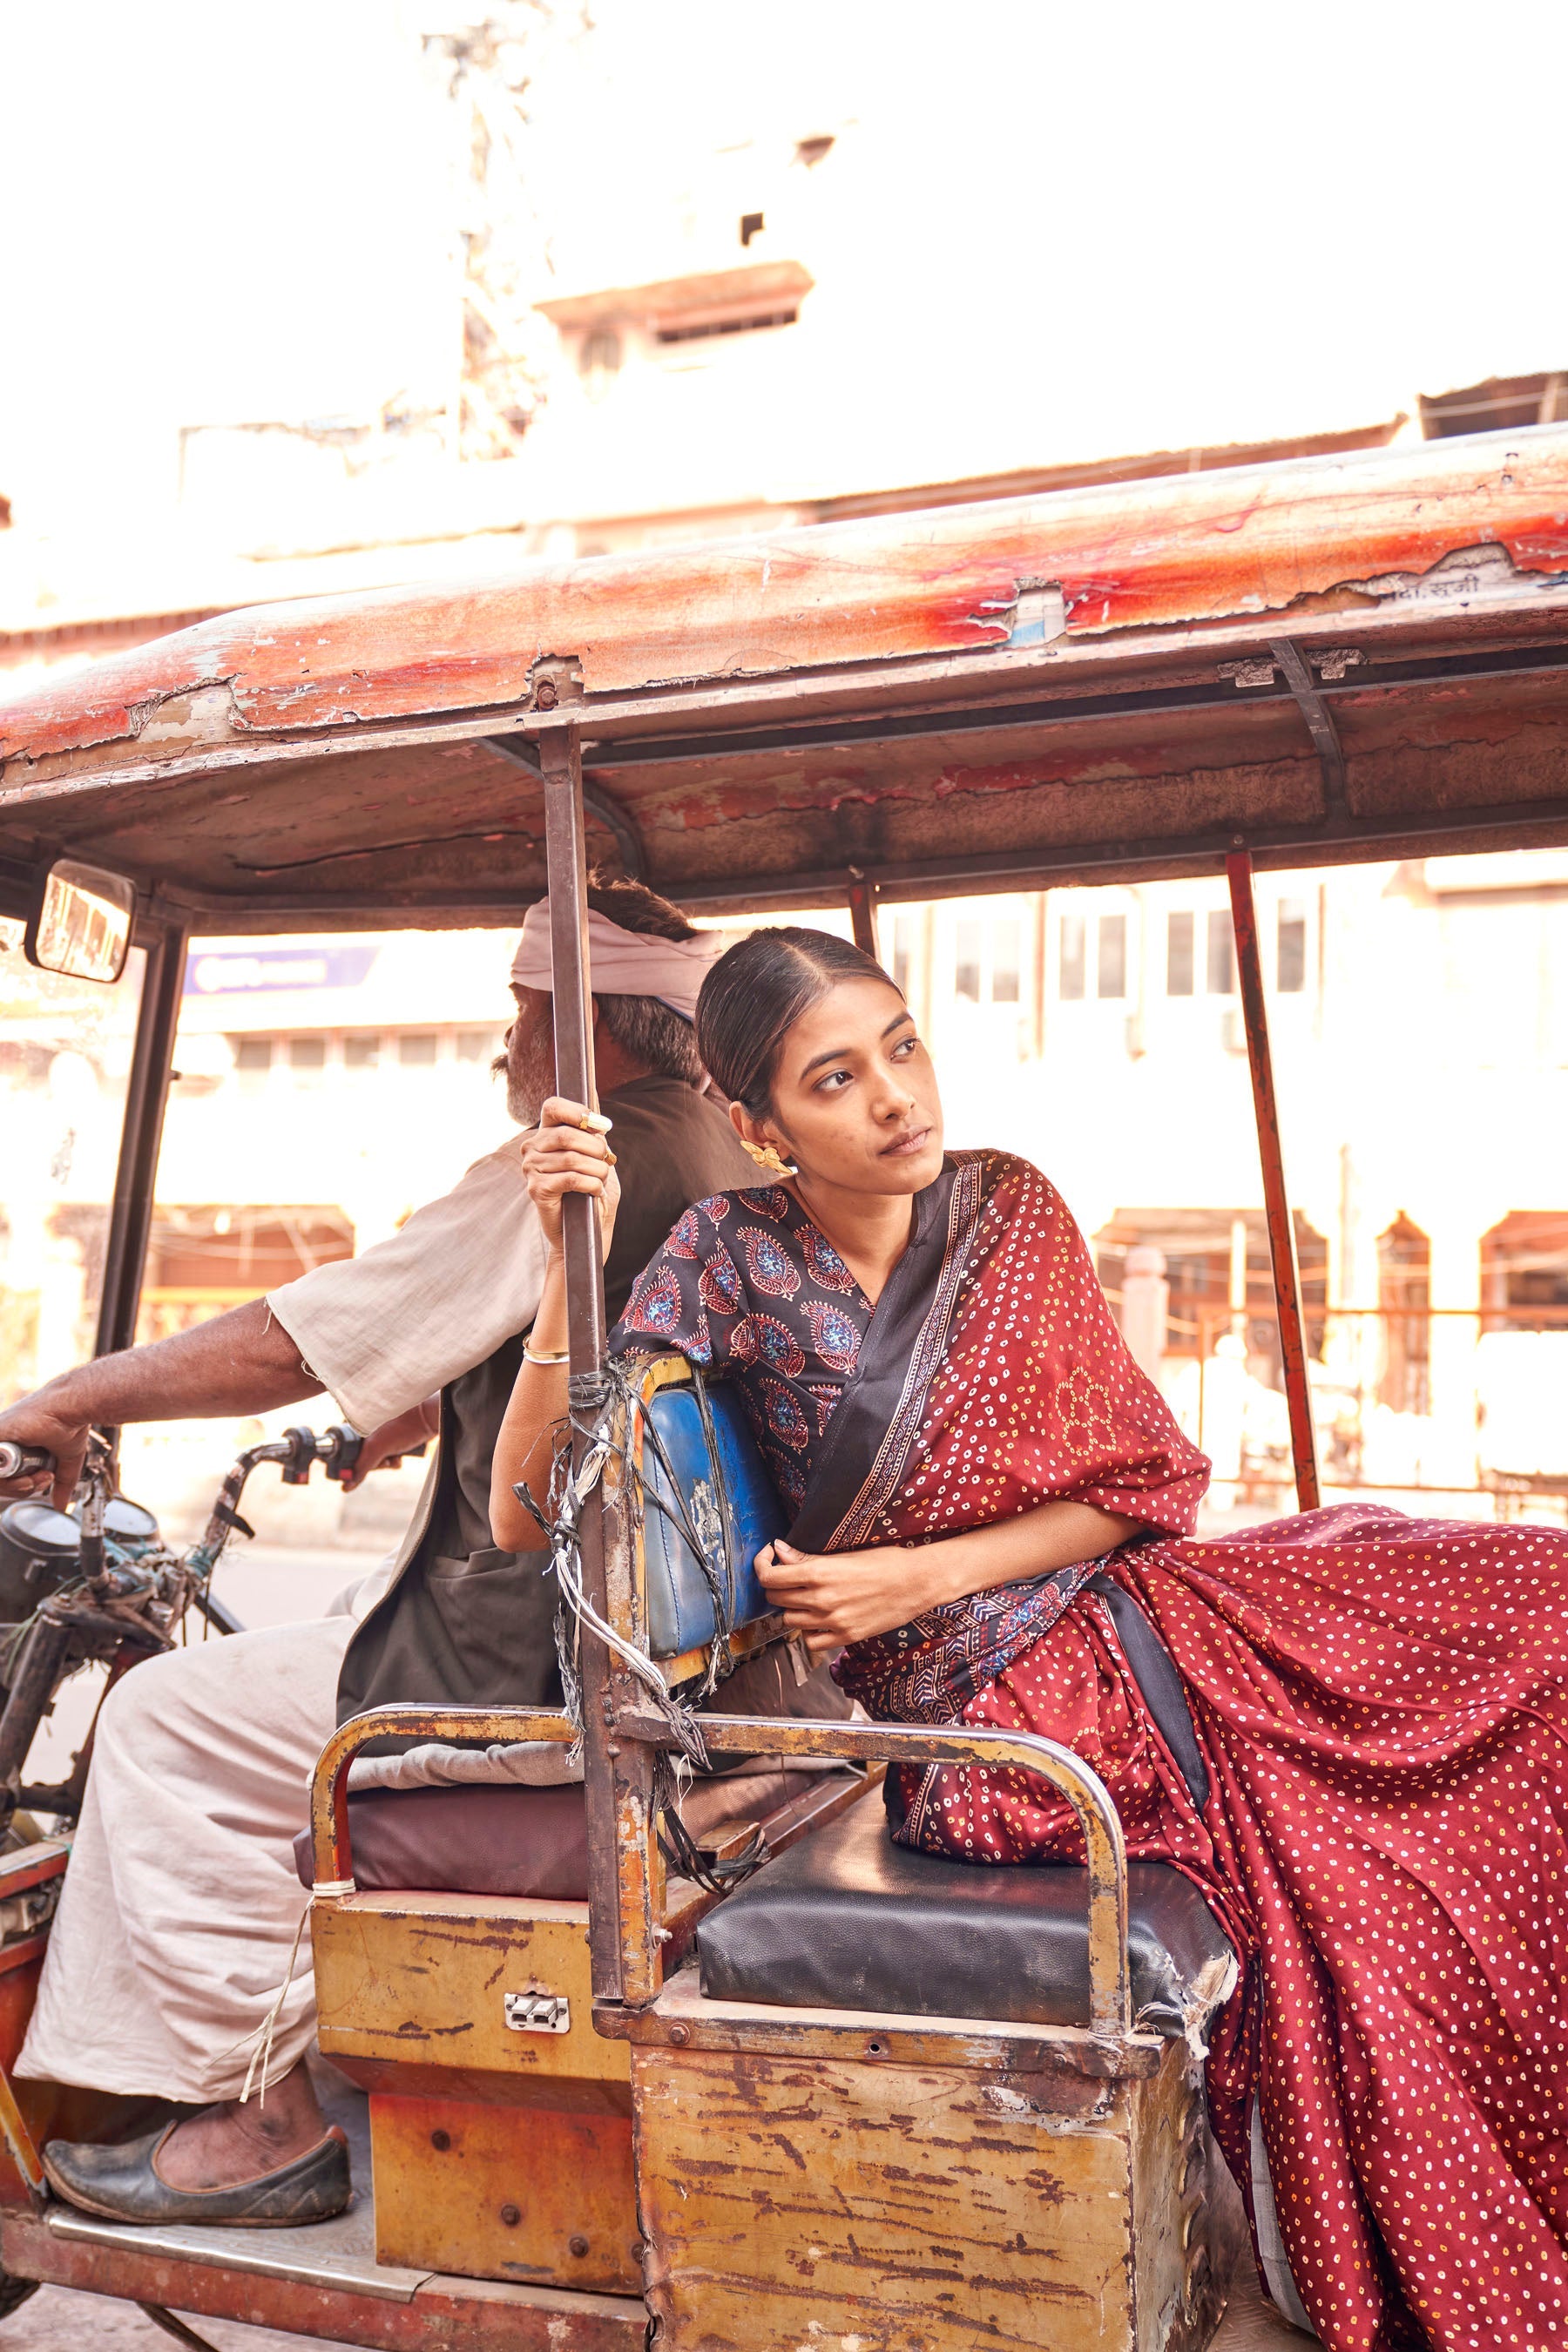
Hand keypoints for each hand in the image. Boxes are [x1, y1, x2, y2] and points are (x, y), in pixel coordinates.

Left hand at [0, 1390, 89, 1511]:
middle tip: (44, 1480)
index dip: (21, 1487)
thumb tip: (61, 1504)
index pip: (5, 1478)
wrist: (72, 1408)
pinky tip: (23, 1469)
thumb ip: (61, 1483)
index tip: (44, 1481)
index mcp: (13, 1448)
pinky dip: (5, 1477)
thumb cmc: (70, 1425)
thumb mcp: (64, 1461)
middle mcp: (2, 1445)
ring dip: (18, 1486)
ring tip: (40, 1475)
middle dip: (21, 1490)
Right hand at [337, 1399, 436, 1489]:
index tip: (367, 1466)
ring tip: (395, 1459)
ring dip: (386, 1462)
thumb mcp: (378, 1448)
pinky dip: (393, 1458)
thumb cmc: (404, 1427)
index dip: (354, 1463)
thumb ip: (360, 1467)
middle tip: (385, 1461)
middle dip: (375, 1463)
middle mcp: (367, 1427)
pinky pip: (387, 1452)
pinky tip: (400, 1458)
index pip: (346, 1450)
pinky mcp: (393, 1436)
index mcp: (358, 1423)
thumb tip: (346, 1486)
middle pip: (362, 1456)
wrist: (430, 1417)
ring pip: (376, 1456)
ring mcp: (380, 1431)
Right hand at [520, 1097, 619, 1256]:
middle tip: (606, 1161)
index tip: (602, 1126)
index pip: (553, 1106)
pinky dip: (592, 1184)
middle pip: (567, 1135)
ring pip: (573, 1159)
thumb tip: (597, 1112)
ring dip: (597, 1170)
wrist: (585, 1231)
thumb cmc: (591, 1191)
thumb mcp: (596, 1157)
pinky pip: (572, 1179)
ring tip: (601, 1180)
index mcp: (546, 1134)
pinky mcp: (537, 1190)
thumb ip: (593, 1134)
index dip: (578, 1111)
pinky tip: (595, 1192)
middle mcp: (533, 1148)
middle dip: (596, 1148)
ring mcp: (531, 1169)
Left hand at [754, 1537, 936, 1658]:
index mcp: (819, 1574)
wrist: (917, 1583)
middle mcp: (821, 1600)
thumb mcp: (844, 1554)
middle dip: (774, 1585)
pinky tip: (817, 1619)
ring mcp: (833, 1622)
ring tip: (802, 1598)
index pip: (769, 1576)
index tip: (768, 1558)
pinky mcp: (846, 1637)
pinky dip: (808, 1632)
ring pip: (789, 1622)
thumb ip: (807, 1557)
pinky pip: (811, 1642)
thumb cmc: (884, 1561)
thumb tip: (779, 1550)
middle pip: (775, 1599)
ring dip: (790, 1609)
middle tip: (785, 1576)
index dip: (761, 1565)